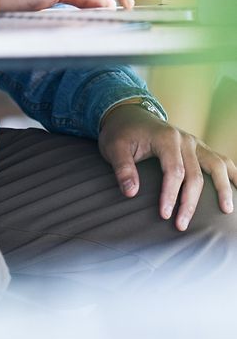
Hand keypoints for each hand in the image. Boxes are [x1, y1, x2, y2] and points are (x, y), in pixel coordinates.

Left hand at [99, 102, 236, 229]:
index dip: (171, 194)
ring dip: (222, 188)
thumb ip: (122, 168)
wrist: (128, 113)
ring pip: (216, 165)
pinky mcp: (198, 148)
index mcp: (166, 137)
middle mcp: (185, 139)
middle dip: (190, 202)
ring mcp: (195, 143)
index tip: (165, 215)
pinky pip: (220, 160)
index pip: (174, 171)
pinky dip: (232, 174)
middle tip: (181, 225)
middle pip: (195, 174)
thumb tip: (131, 193)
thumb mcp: (113, 147)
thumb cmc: (121, 132)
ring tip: (226, 210)